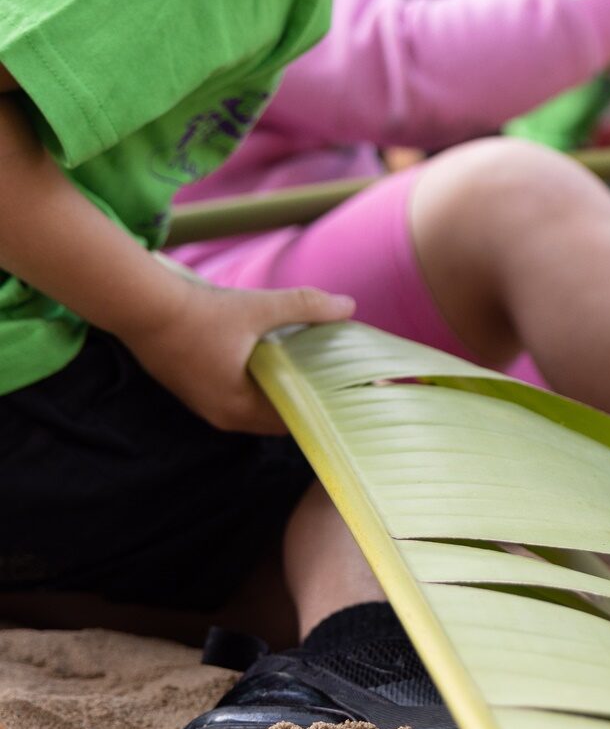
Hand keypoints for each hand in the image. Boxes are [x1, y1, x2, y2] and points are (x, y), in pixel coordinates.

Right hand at [117, 270, 354, 433]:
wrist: (142, 307)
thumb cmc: (202, 313)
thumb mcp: (260, 308)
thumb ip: (306, 307)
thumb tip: (349, 306)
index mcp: (239, 409)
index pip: (291, 422)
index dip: (318, 407)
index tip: (342, 391)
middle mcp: (221, 415)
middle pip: (274, 417)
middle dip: (301, 398)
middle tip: (331, 377)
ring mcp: (203, 404)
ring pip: (253, 406)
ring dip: (276, 391)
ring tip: (306, 366)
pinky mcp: (192, 389)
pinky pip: (235, 395)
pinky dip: (255, 384)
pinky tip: (268, 359)